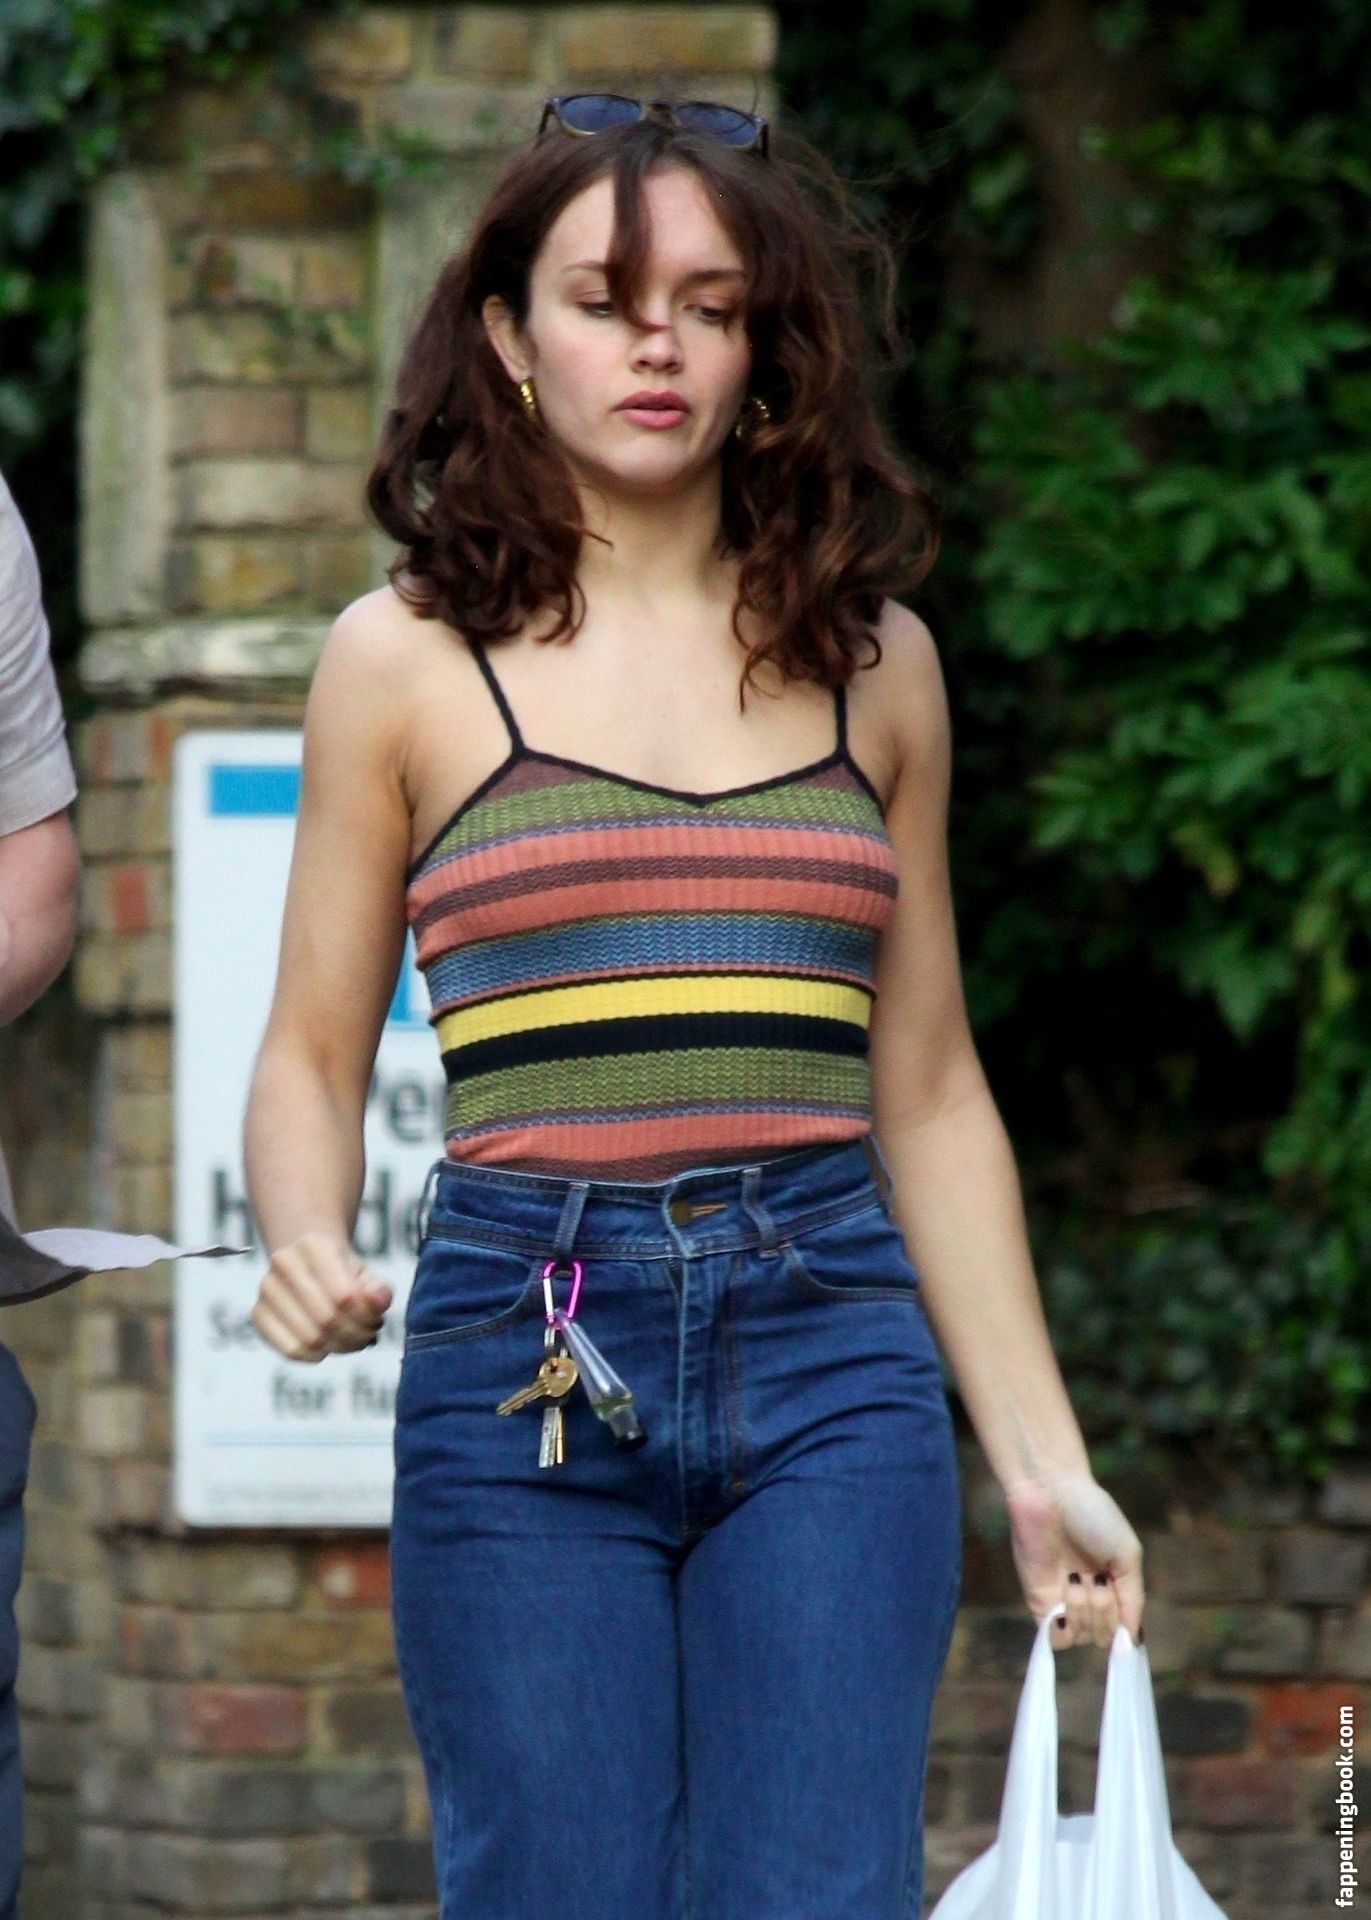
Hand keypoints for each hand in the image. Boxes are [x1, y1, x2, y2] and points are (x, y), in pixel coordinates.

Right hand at [249, 1230, 393, 1361]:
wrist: (309, 1267)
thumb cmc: (344, 1274)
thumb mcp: (368, 1276)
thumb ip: (380, 1290)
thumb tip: (377, 1302)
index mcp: (314, 1244)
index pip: (344, 1296)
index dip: (366, 1318)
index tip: (376, 1321)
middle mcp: (283, 1262)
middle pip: (327, 1319)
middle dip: (355, 1336)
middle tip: (367, 1335)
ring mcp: (266, 1288)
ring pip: (310, 1338)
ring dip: (338, 1347)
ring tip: (350, 1340)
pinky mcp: (257, 1313)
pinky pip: (290, 1349)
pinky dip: (314, 1355)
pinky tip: (326, 1346)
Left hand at [1003, 1470, 1144, 1649]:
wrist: (1050, 1492)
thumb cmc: (1094, 1515)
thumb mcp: (1127, 1554)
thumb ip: (1134, 1597)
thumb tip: (1133, 1639)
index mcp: (1114, 1585)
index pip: (1122, 1627)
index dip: (1124, 1632)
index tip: (1124, 1628)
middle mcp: (1089, 1597)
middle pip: (1103, 1636)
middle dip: (1105, 1615)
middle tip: (1097, 1581)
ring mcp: (1063, 1600)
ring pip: (1082, 1637)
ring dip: (1084, 1614)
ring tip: (1076, 1581)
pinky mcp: (1038, 1599)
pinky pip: (1053, 1636)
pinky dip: (1062, 1629)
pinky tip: (1063, 1606)